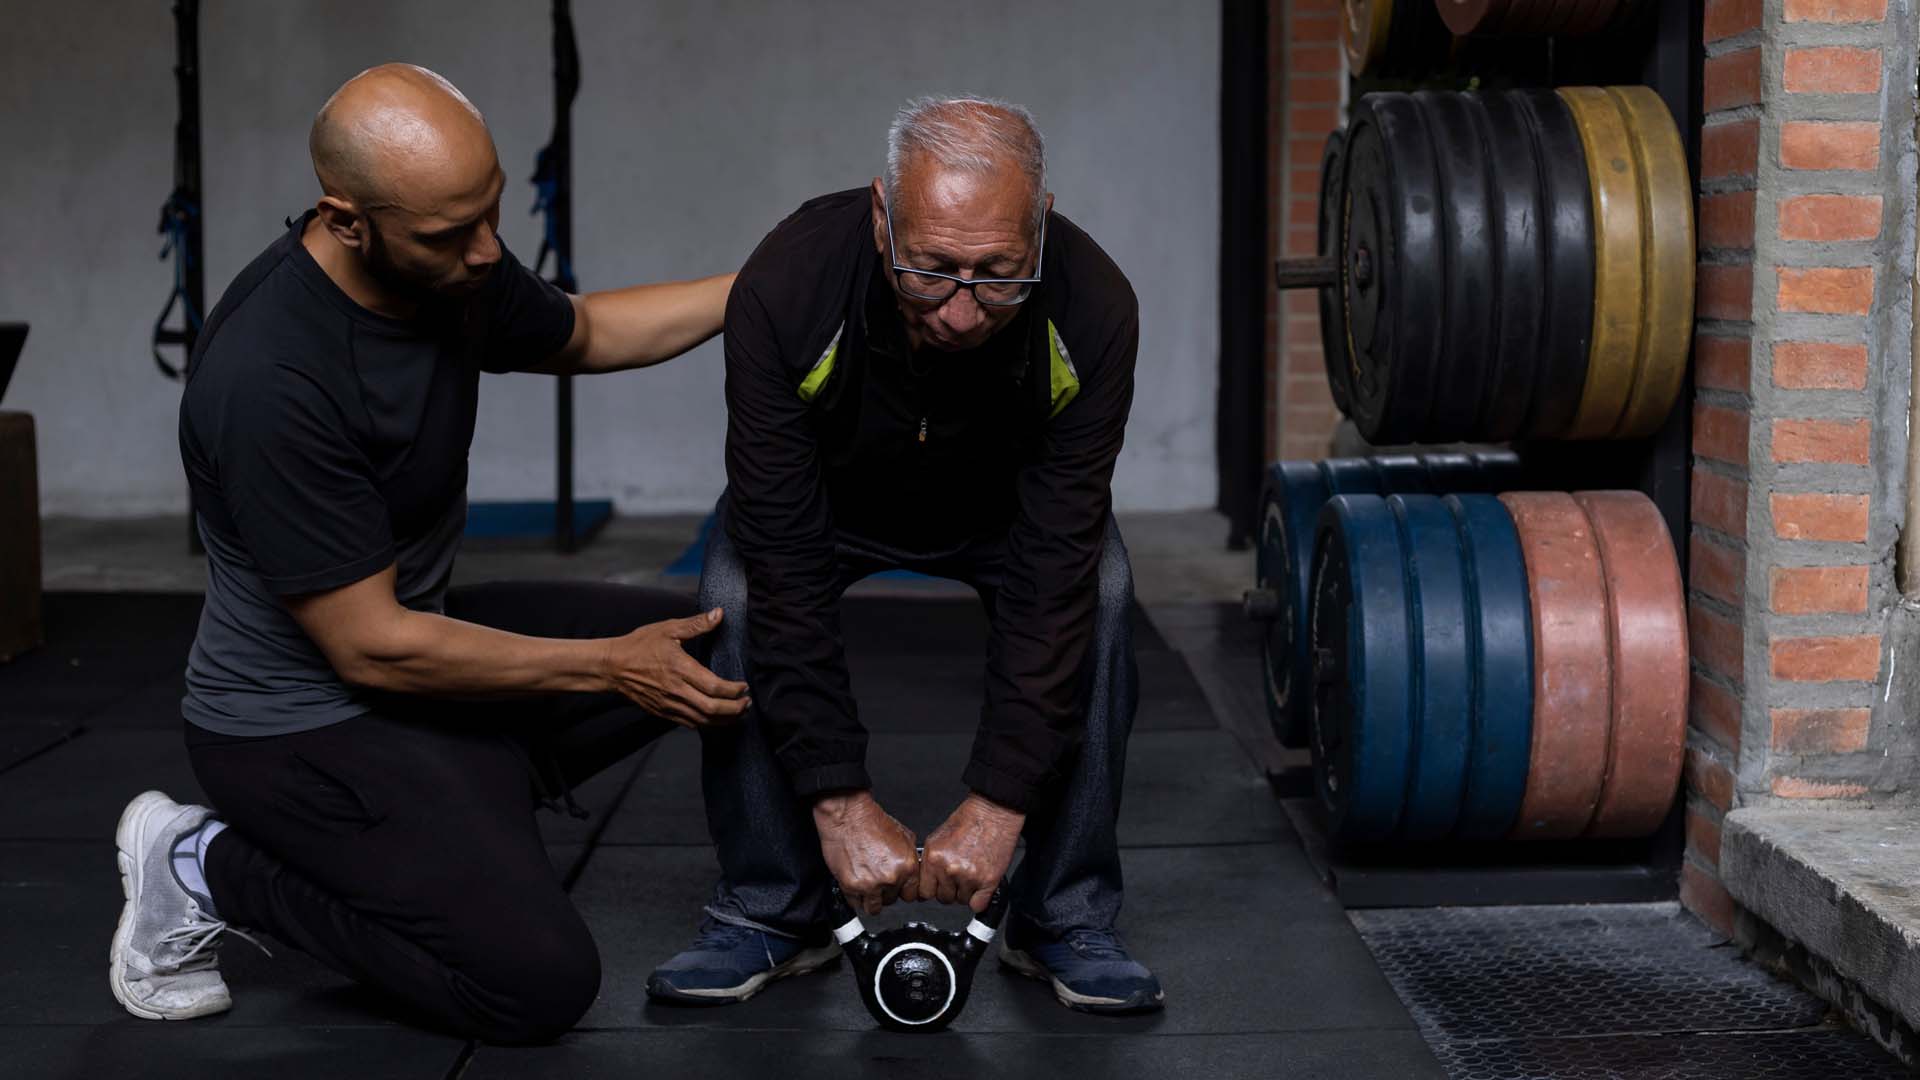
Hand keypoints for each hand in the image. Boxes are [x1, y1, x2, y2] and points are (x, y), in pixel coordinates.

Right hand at [602, 608, 748, 727]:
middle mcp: (676, 691)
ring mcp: (669, 705)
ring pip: (703, 721)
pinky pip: (689, 724)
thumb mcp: (668, 628)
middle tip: (746, 703)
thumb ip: (696, 624)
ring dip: (724, 720)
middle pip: (712, 709)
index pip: (714, 686)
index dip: (733, 690)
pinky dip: (707, 724)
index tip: (744, 686)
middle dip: (735, 709)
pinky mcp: (663, 712)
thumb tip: (719, 614)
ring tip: (738, 713)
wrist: (612, 667)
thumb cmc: (639, 645)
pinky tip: (716, 718)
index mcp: (680, 669)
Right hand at [813, 791, 918, 915]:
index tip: (897, 888)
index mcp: (907, 866)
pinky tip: (856, 882)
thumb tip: (912, 872)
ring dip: (871, 899)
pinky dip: (855, 897)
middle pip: (892, 900)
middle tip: (878, 878)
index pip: (911, 895)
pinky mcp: (851, 886)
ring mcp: (871, 884)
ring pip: (874, 908)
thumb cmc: (872, 822)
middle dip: (886, 892)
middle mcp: (891, 877)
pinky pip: (856, 904)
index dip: (903, 890)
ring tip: (868, 884)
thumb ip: (910, 859)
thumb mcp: (905, 836)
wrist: (849, 816)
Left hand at [919, 794, 1025, 912]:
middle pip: (943, 898)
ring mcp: (969, 876)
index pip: (924, 892)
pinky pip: (978, 905)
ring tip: (971, 873)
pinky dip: (979, 899)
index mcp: (934, 858)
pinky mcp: (988, 881)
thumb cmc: (967, 821)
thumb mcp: (937, 839)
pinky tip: (980, 885)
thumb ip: (929, 862)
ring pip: (961, 901)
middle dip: (950, 890)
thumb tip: (925, 882)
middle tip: (958, 875)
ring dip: (966, 892)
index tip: (937, 887)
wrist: (992, 813)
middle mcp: (949, 869)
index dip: (932, 889)